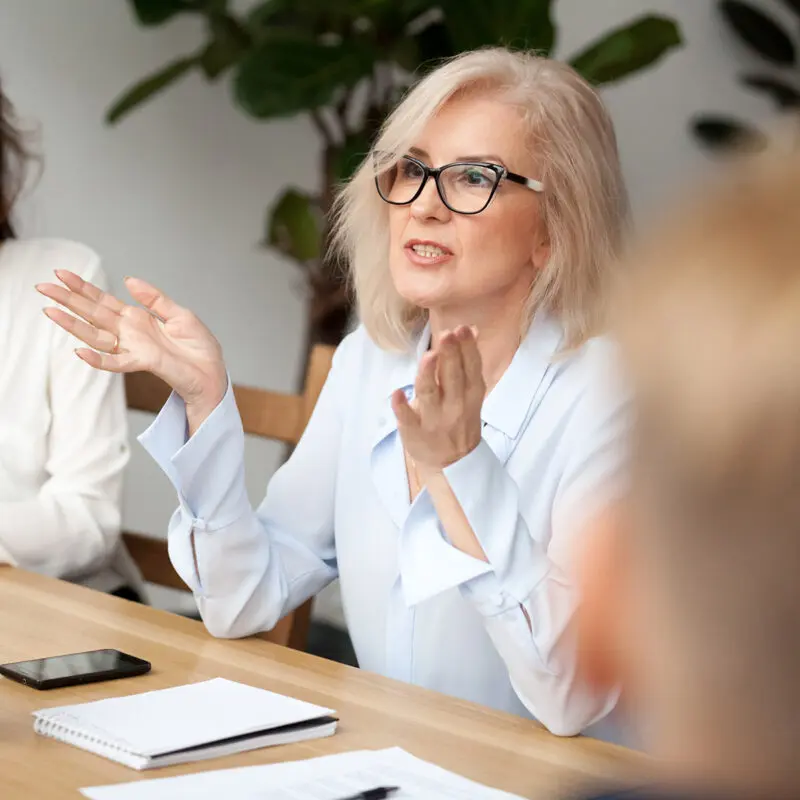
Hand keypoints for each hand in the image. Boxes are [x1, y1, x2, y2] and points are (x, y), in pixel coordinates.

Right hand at [37, 271, 227, 416]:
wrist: (212, 373)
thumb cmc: (199, 347)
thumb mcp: (180, 314)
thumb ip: (155, 299)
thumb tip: (128, 280)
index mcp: (138, 318)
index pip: (104, 301)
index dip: (83, 288)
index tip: (62, 274)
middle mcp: (130, 333)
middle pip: (93, 314)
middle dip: (68, 300)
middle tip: (43, 286)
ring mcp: (133, 348)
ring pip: (96, 336)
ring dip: (73, 325)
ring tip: (50, 311)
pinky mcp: (143, 363)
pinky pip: (115, 363)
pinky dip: (98, 359)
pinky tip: (79, 351)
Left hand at [392, 326, 484, 471]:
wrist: (454, 462)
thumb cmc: (460, 419)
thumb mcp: (471, 392)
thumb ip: (468, 361)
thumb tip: (471, 328)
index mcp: (470, 393)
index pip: (471, 367)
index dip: (467, 348)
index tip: (462, 328)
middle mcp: (455, 405)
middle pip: (452, 377)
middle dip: (450, 355)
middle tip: (446, 334)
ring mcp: (434, 420)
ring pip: (430, 394)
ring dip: (428, 375)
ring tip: (428, 356)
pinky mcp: (415, 432)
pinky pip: (407, 419)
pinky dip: (402, 407)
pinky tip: (396, 394)